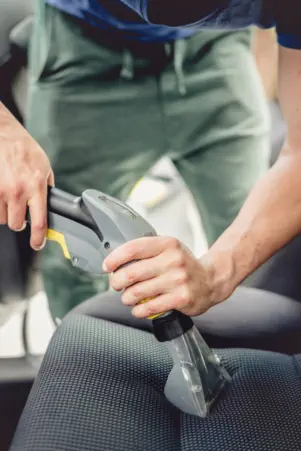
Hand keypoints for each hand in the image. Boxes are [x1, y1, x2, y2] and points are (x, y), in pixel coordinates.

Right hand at [0, 104, 53, 249]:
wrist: (2, 133)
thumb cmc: (23, 148)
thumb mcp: (44, 166)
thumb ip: (46, 187)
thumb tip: (48, 205)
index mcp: (36, 186)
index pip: (39, 222)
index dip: (38, 238)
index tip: (38, 244)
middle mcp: (18, 190)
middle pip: (17, 224)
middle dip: (20, 222)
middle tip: (20, 212)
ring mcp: (0, 190)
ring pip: (2, 218)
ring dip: (6, 212)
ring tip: (9, 196)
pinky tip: (1, 194)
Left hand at [103, 236, 216, 318]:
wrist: (210, 280)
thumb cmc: (183, 265)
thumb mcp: (168, 249)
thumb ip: (146, 252)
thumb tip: (116, 262)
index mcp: (167, 244)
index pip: (133, 248)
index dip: (115, 258)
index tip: (107, 266)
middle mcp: (173, 260)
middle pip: (132, 272)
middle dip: (117, 281)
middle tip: (116, 284)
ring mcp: (178, 280)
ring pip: (138, 292)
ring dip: (126, 298)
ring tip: (127, 298)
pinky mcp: (181, 298)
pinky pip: (150, 307)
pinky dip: (139, 310)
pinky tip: (138, 308)